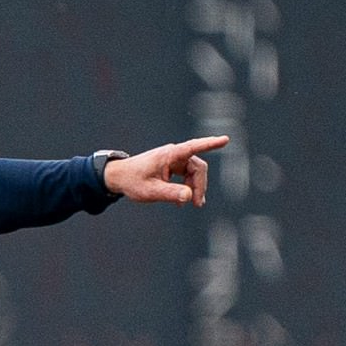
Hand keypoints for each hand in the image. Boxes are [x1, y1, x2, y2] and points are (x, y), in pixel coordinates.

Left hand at [102, 137, 230, 206]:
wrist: (120, 177)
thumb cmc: (133, 181)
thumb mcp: (151, 191)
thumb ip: (170, 194)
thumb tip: (189, 197)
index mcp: (169, 155)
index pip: (193, 147)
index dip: (210, 144)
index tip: (225, 140)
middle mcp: (174, 154)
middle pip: (198, 167)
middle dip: (200, 185)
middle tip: (197, 204)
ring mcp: (174, 159)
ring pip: (194, 172)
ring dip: (195, 187)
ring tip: (194, 204)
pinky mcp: (173, 165)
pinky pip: (188, 175)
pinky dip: (188, 186)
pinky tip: (185, 200)